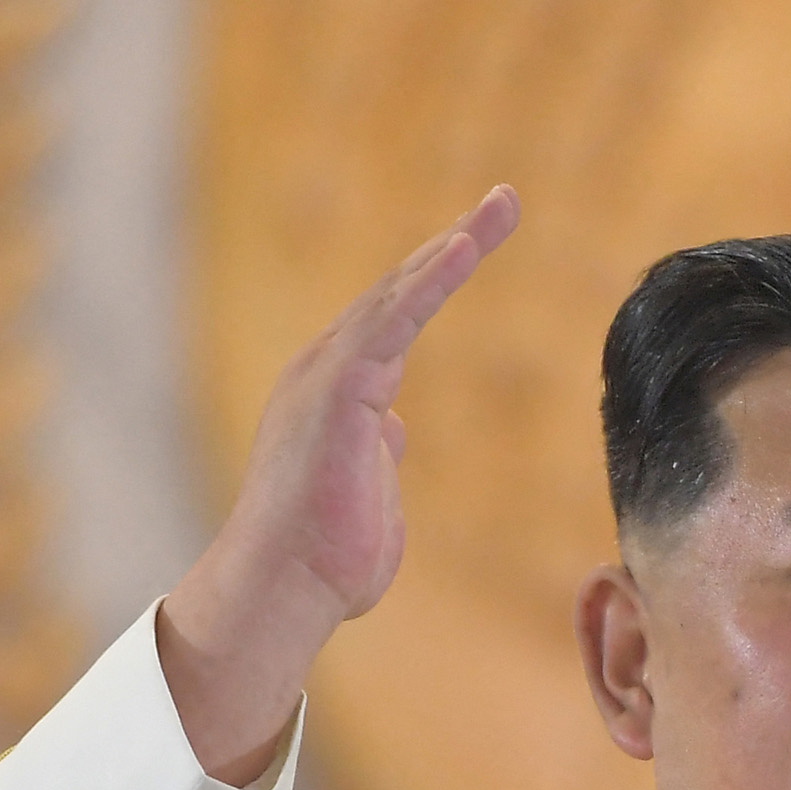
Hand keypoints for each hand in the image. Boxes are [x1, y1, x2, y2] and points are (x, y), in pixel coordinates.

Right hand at [158, 188, 519, 781]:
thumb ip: (379, 454)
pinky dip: (431, 280)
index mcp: (339, 391)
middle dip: (456, 242)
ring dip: (454, 245)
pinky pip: (393, 320)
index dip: (438, 276)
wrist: (284, 590)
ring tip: (501, 204)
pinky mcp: (338, 389)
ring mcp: (328, 375)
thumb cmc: (325, 560)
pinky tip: (464, 246)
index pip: (397, 318)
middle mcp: (327, 369)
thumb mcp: (367, 491)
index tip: (479, 239)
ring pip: (398, 293)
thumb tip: (394, 429)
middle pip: (400, 290)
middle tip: (506, 198)